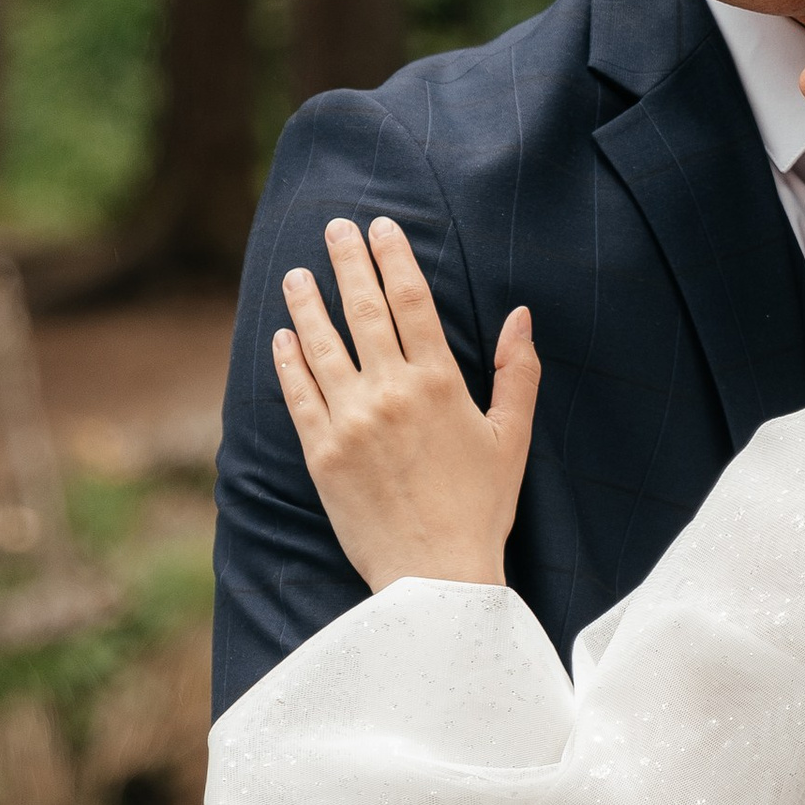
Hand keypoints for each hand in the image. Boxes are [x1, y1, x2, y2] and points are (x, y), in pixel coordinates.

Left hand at [274, 216, 539, 593]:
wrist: (436, 576)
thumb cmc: (481, 509)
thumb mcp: (511, 438)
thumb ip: (517, 373)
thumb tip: (520, 316)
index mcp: (440, 383)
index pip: (411, 300)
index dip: (393, 256)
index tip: (380, 227)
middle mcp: (391, 392)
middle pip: (363, 308)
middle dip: (347, 260)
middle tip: (334, 227)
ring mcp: (351, 421)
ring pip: (321, 344)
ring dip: (307, 302)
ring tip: (297, 274)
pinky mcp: (322, 454)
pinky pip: (298, 394)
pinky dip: (288, 360)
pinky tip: (283, 337)